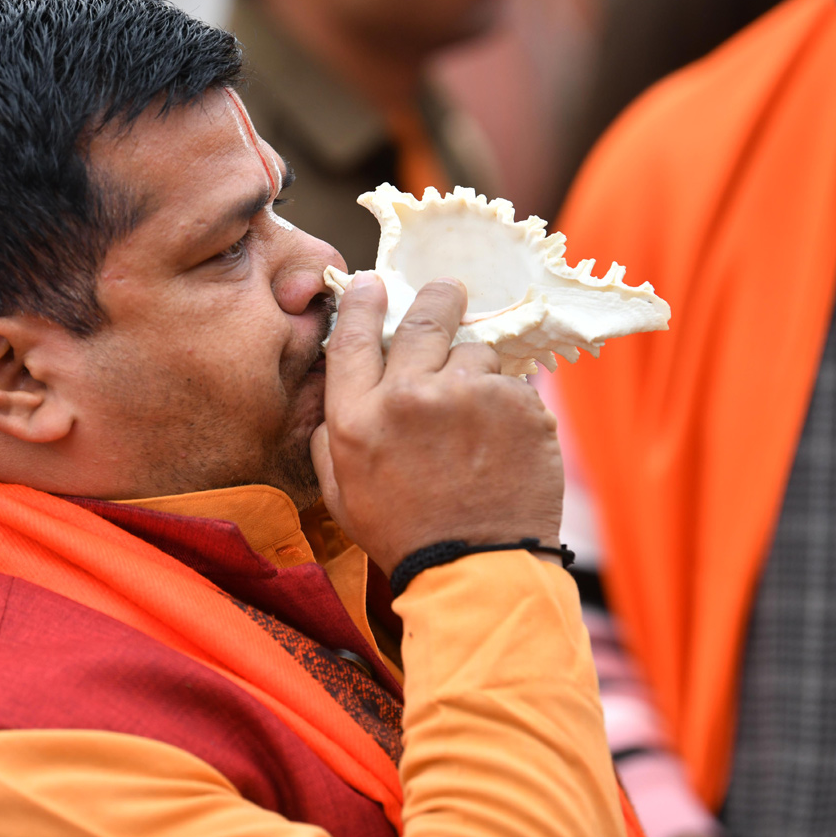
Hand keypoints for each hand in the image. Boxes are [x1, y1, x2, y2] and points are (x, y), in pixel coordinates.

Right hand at [310, 273, 563, 576]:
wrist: (477, 570)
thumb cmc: (402, 533)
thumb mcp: (339, 491)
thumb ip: (332, 432)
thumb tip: (338, 387)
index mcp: (358, 417)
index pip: (352, 336)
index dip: (361, 301)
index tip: (372, 283)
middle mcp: (411, 395)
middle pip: (422, 320)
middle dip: (435, 299)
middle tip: (446, 293)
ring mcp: (471, 397)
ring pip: (474, 351)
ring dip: (472, 369)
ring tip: (473, 412)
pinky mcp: (521, 408)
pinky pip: (511, 383)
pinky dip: (505, 401)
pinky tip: (499, 438)